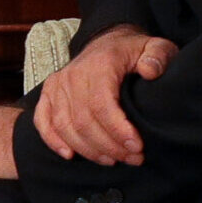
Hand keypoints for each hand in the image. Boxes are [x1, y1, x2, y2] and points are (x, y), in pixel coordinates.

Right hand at [32, 24, 175, 165]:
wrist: (106, 43)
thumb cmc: (131, 51)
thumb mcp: (154, 47)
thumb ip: (158, 56)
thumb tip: (149, 71)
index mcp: (99, 64)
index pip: (102, 104)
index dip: (118, 130)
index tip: (137, 147)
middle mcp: (73, 74)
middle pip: (84, 121)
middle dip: (109, 146)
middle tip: (133, 158)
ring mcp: (57, 84)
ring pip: (65, 126)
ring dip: (88, 149)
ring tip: (112, 159)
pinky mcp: (48, 93)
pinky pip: (43, 120)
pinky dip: (53, 140)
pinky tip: (70, 154)